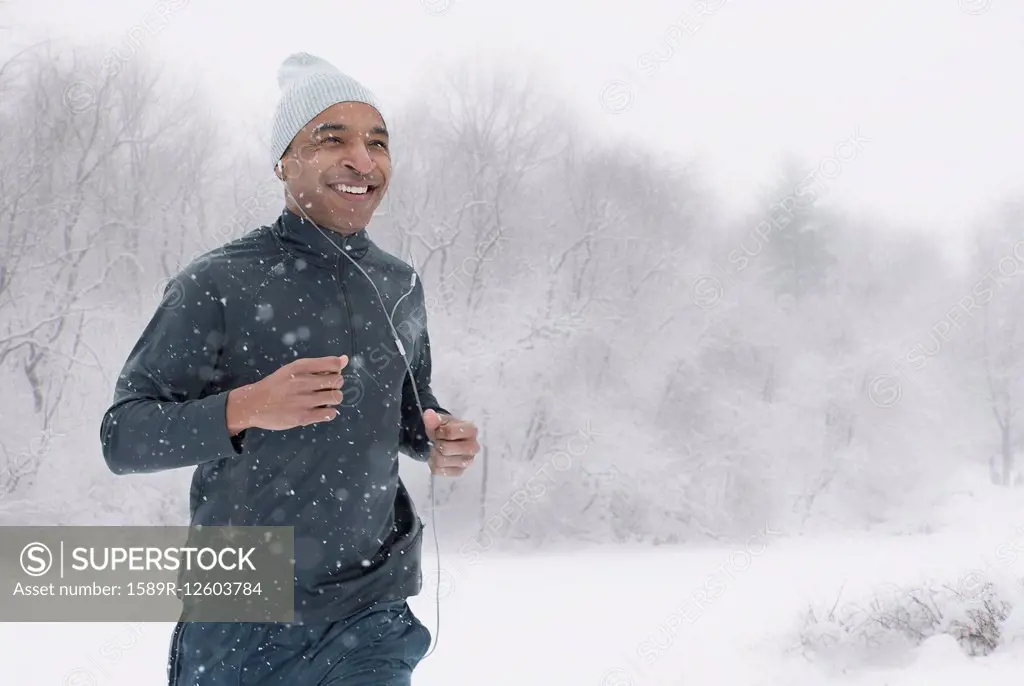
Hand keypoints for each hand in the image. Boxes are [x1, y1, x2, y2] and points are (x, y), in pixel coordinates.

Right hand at [226, 356, 347, 432]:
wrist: (253, 404)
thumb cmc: (276, 385)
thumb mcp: (295, 369)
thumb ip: (320, 365)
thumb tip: (345, 359)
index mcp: (300, 367)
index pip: (334, 364)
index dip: (336, 370)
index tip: (327, 375)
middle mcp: (303, 382)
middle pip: (338, 381)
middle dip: (334, 385)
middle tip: (323, 389)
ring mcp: (303, 400)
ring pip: (336, 397)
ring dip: (332, 399)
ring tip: (321, 401)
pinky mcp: (303, 417)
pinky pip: (330, 414)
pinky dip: (328, 413)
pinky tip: (319, 410)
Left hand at [423, 409, 478, 476]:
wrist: (449, 440)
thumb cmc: (447, 429)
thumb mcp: (441, 421)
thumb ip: (434, 419)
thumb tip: (428, 414)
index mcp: (471, 430)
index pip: (450, 432)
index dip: (439, 432)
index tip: (439, 431)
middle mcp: (473, 447)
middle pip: (446, 449)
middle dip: (437, 444)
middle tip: (438, 441)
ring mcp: (467, 461)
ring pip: (441, 461)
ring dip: (434, 454)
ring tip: (437, 449)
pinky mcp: (460, 472)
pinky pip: (439, 471)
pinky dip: (433, 465)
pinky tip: (437, 458)